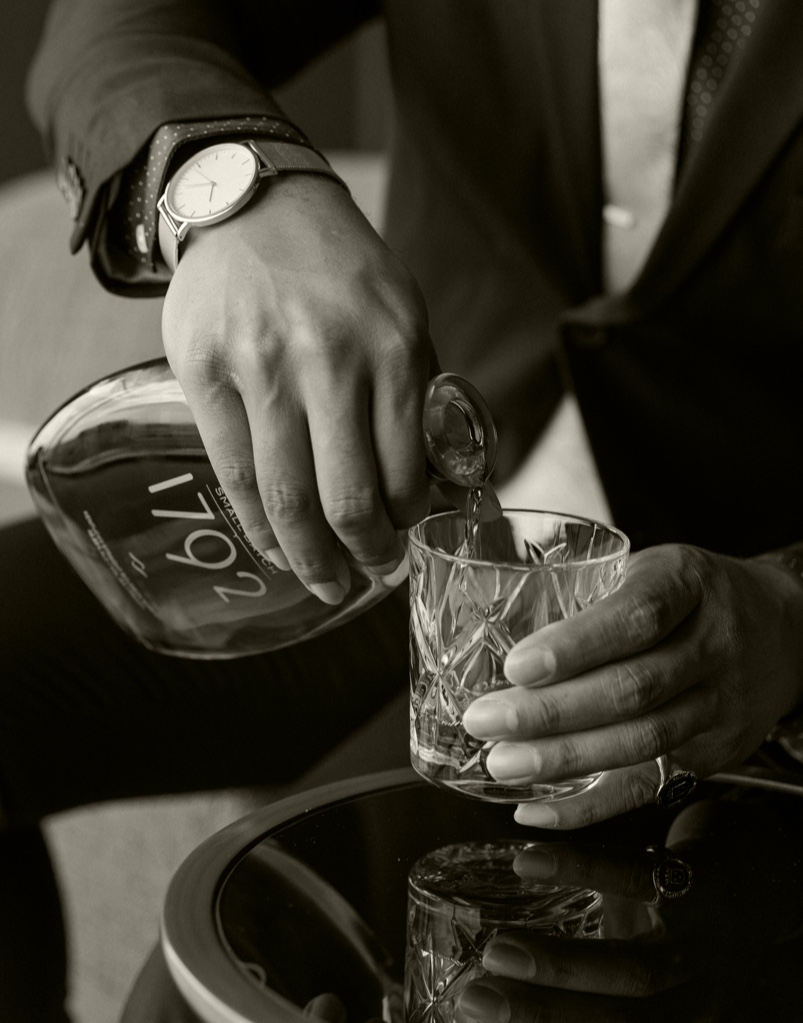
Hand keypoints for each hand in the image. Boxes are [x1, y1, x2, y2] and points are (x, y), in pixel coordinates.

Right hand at [162, 173, 434, 603]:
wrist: (255, 205)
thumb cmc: (339, 271)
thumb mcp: (404, 317)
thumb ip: (420, 397)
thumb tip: (437, 483)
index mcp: (392, 347)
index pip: (404, 471)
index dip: (407, 525)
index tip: (407, 542)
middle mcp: (328, 359)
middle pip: (346, 497)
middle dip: (364, 555)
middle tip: (371, 577)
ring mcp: (260, 366)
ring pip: (285, 496)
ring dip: (310, 557)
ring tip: (327, 583)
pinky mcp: (204, 372)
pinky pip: (234, 471)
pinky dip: (257, 525)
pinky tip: (275, 548)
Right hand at [456, 797, 802, 1021]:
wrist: (759, 872)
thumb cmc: (678, 932)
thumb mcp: (638, 968)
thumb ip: (585, 984)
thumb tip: (486, 987)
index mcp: (671, 1021)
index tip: (470, 1019)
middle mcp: (691, 1000)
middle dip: (542, 1014)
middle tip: (474, 999)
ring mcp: (700, 948)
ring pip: (635, 970)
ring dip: (561, 965)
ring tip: (497, 950)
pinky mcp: (699, 885)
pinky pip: (638, 879)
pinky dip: (580, 870)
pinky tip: (529, 862)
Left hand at [461, 543, 802, 826]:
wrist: (781, 628)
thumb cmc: (692, 594)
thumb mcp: (648, 569)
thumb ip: (589, 597)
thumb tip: (496, 636)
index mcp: (687, 584)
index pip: (635, 617)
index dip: (575, 645)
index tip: (516, 666)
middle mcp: (713, 645)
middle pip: (634, 688)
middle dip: (551, 712)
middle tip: (486, 722)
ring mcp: (719, 704)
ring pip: (642, 741)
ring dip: (565, 760)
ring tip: (504, 763)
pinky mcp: (715, 753)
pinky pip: (650, 785)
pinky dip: (591, 804)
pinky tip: (540, 807)